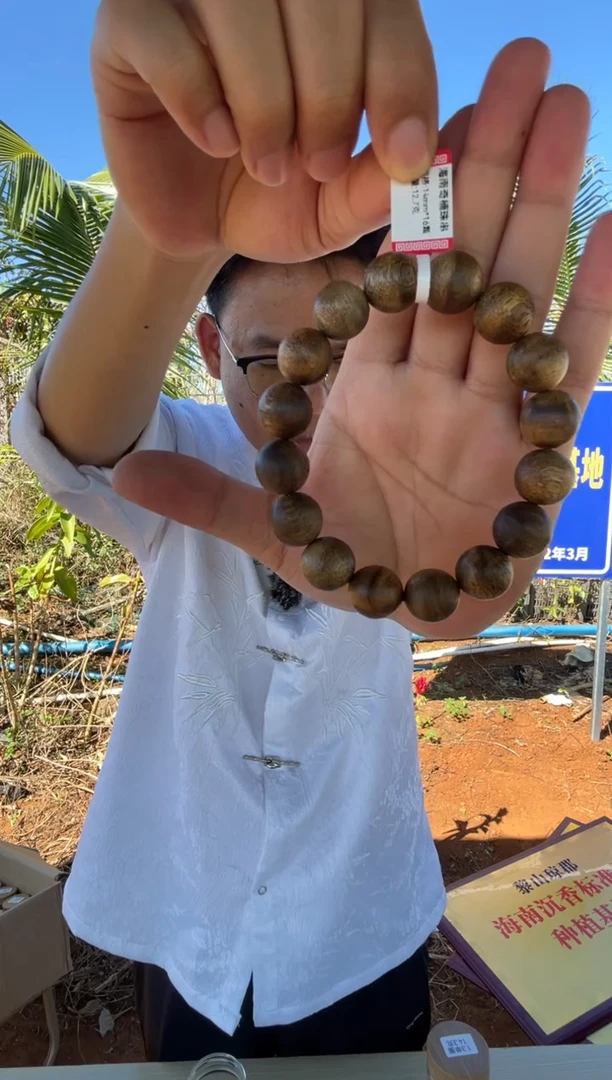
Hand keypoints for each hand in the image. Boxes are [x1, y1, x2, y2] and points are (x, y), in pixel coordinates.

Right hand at [92, 0, 436, 257]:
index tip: (403, 155)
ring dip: (265, 98)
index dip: (401, 77)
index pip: (387, 6)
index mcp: (340, 9)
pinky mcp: (129, 20)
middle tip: (321, 164)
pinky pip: (162, 34)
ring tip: (266, 164)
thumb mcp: (334, 207)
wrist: (197, 221)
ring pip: (242, 3)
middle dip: (331, 92)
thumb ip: (377, 186)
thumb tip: (422, 161)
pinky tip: (214, 139)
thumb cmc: (273, 196)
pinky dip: (198, 95)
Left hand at [113, 40, 611, 637]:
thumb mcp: (274, 531)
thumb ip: (210, 499)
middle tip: (514, 66)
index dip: (407, 198)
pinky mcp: (539, 443)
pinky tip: (611, 226)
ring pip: (518, 288)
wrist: (417, 618)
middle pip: (465, 256)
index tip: (414, 119)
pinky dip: (593, 302)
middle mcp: (436, 377)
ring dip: (542, 201)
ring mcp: (492, 404)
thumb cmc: (353, 566)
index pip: (392, 271)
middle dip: (488, 165)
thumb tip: (121, 475)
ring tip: (562, 109)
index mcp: (370, 382)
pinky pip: (572, 364)